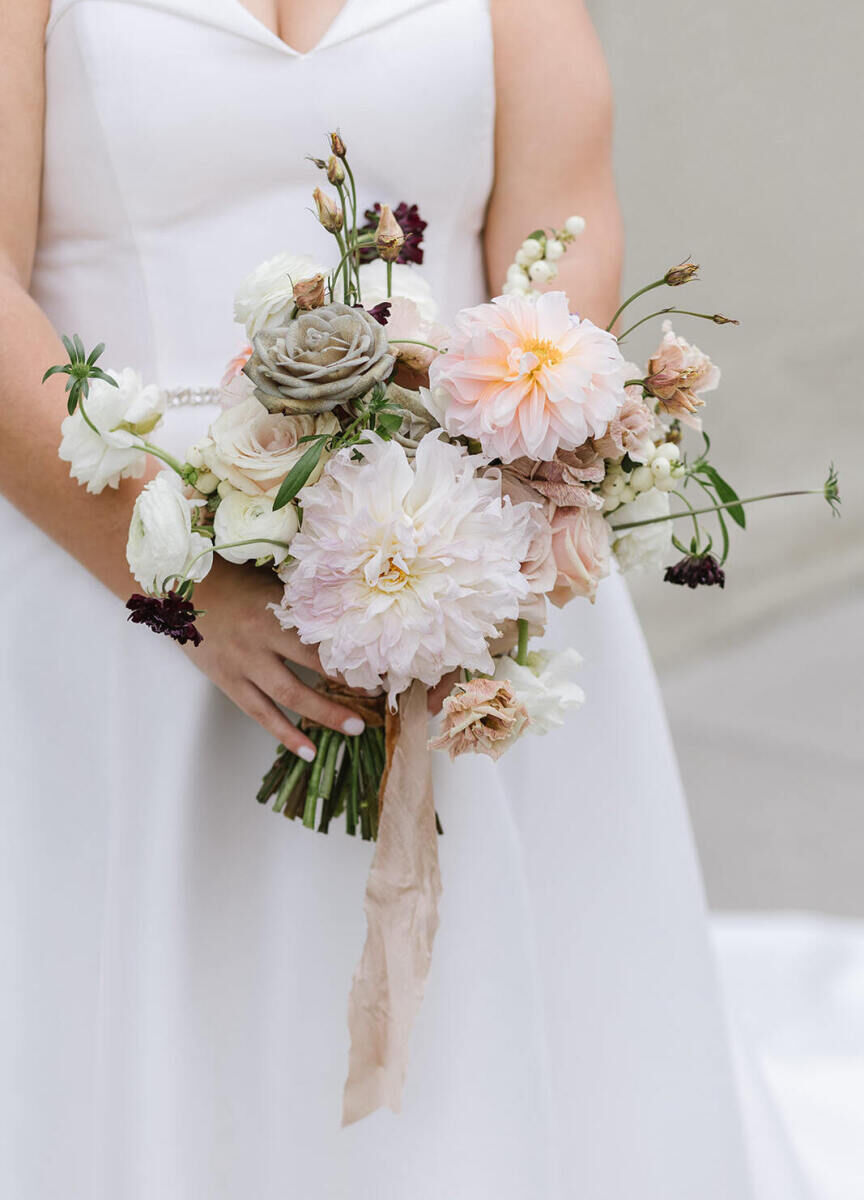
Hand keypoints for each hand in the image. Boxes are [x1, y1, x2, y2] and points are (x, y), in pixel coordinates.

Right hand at [183, 560, 365, 761]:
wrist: (182, 590)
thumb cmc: (234, 579)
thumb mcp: (272, 582)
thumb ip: (304, 600)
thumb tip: (348, 611)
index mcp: (275, 611)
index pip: (322, 637)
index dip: (352, 653)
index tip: (382, 664)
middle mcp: (261, 640)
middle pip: (311, 668)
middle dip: (347, 686)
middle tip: (378, 698)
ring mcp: (243, 665)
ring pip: (288, 696)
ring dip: (324, 714)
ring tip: (355, 728)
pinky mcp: (228, 682)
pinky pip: (260, 713)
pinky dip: (285, 733)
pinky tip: (308, 751)